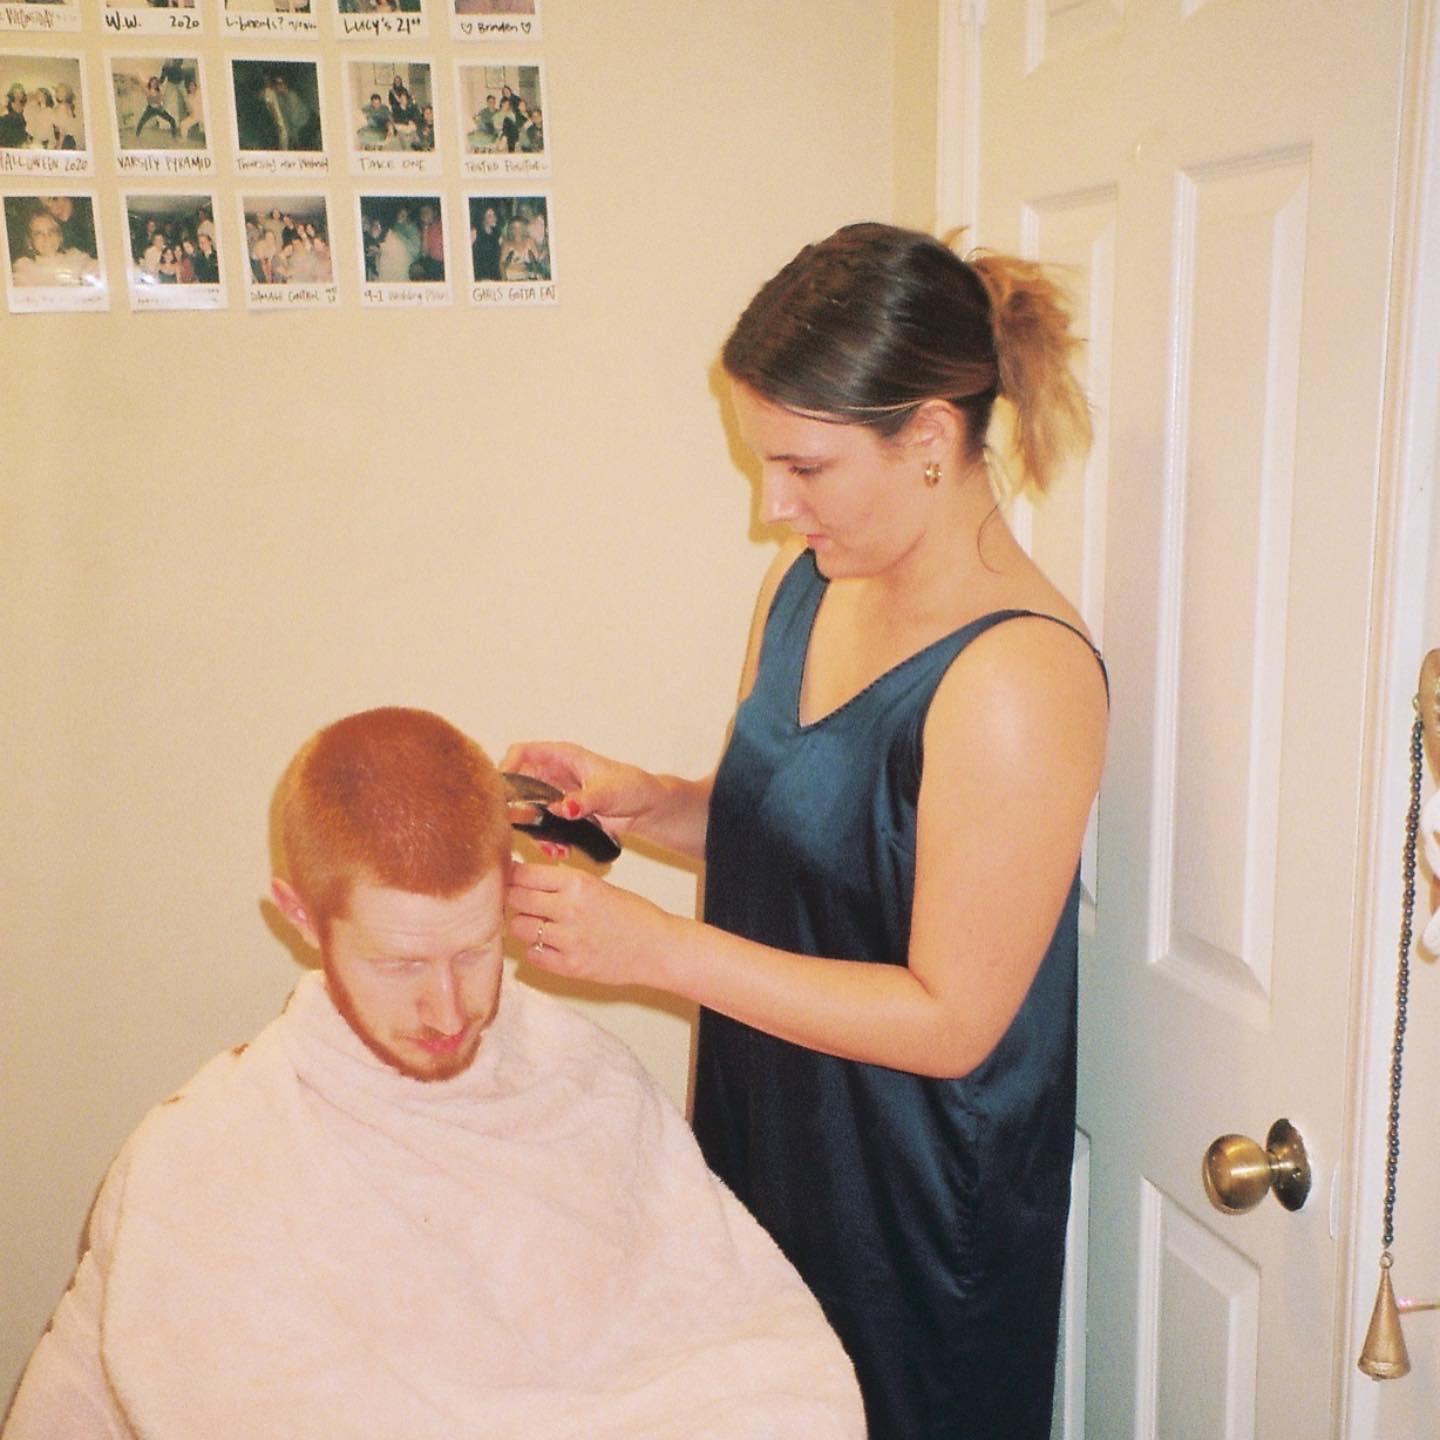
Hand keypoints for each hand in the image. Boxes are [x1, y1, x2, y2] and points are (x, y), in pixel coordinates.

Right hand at [500, 741, 662, 842]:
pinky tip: (561, 851)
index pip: (523, 752)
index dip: (508, 766)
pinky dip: (549, 841)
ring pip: (531, 811)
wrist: (646, 808)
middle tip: (526, 829)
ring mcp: (557, 795)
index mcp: (563, 756)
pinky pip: (545, 827)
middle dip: (520, 809)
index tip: (506, 792)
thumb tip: (564, 808)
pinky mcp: (563, 815)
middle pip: (520, 786)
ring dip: (536, 831)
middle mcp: (555, 774)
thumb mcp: (609, 792)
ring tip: (553, 848)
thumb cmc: (632, 787)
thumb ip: (585, 800)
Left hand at [507, 860, 676, 989]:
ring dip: (525, 925)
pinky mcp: (569, 966)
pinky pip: (532, 955)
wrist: (658, 948)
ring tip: (542, 925)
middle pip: (515, 899)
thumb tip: (523, 878)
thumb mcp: (597, 886)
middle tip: (525, 903)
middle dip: (515, 899)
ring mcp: (568, 939)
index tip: (511, 878)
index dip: (513, 876)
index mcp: (578, 882)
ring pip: (519, 927)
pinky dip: (537, 950)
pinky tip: (552, 945)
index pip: (524, 874)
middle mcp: (569, 908)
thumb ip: (562, 883)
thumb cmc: (633, 916)